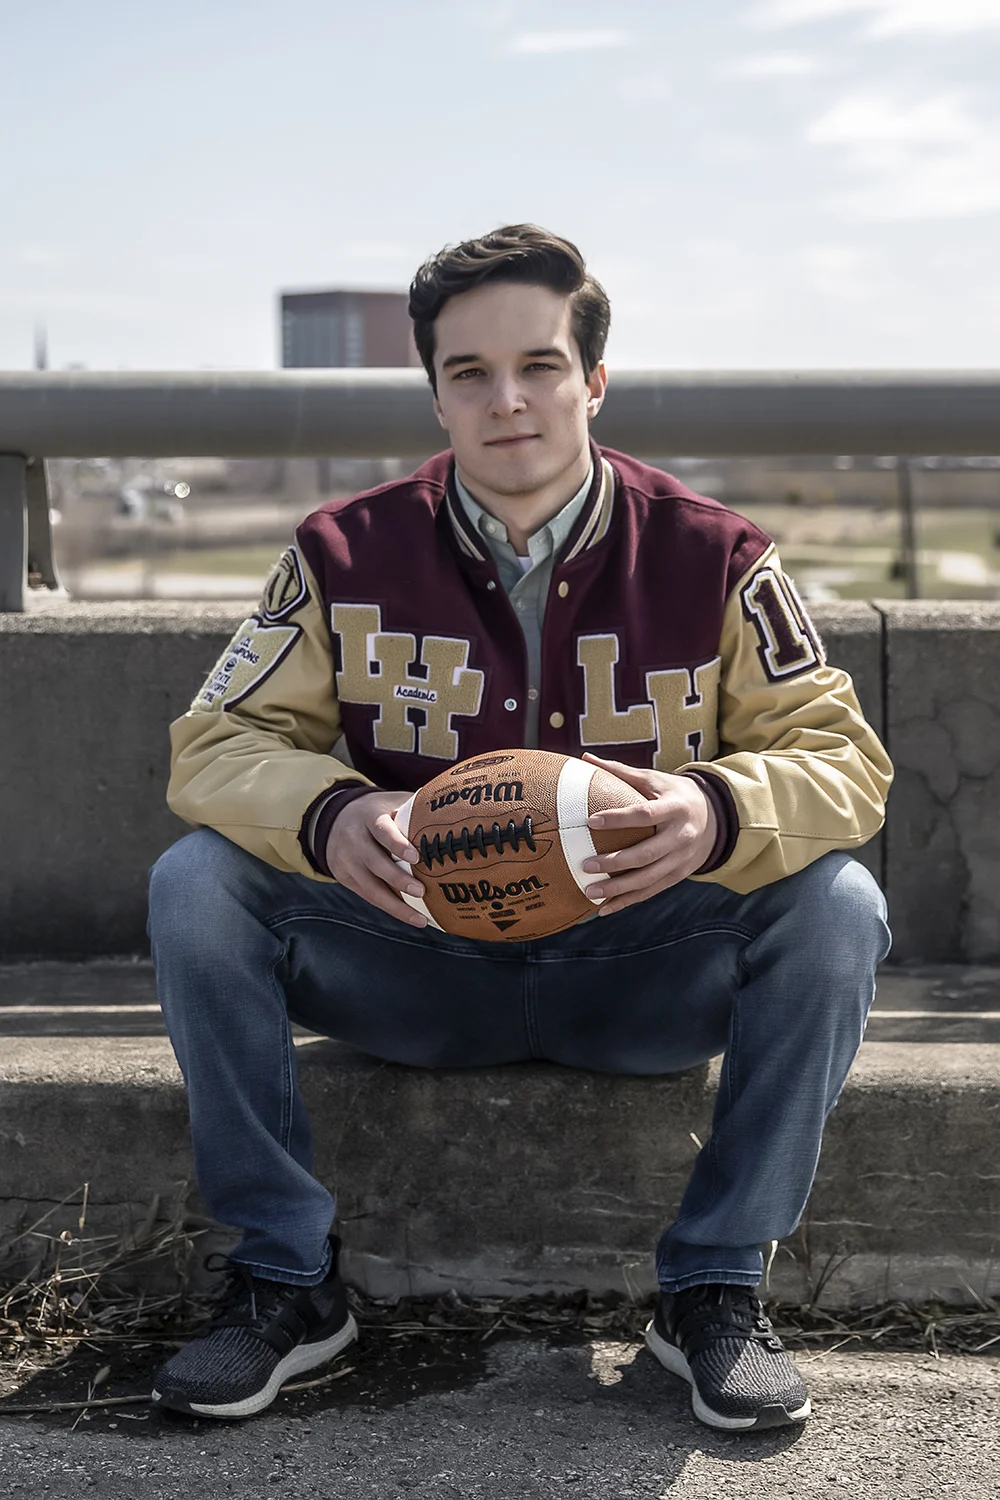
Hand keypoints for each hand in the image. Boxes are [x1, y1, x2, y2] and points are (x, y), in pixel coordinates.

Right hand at [325, 790, 427, 927]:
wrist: (333, 821)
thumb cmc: (376, 812)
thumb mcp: (390, 802)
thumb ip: (414, 808)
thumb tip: (451, 812)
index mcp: (368, 817)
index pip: (381, 830)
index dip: (397, 844)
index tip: (416, 857)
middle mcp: (354, 839)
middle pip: (374, 862)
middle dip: (398, 879)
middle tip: (422, 891)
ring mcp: (347, 861)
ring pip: (370, 887)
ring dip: (396, 906)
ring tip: (419, 919)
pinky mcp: (345, 878)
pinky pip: (368, 896)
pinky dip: (389, 907)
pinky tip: (408, 916)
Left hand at [580, 753, 717, 915]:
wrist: (716, 818)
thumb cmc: (675, 794)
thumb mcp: (655, 780)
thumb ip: (622, 772)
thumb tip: (586, 758)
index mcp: (675, 808)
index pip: (644, 815)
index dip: (618, 819)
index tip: (591, 821)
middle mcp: (681, 836)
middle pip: (646, 854)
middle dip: (615, 862)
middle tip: (586, 864)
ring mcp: (681, 859)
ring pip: (648, 879)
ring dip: (618, 889)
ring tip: (590, 892)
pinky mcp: (678, 875)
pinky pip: (651, 891)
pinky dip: (627, 901)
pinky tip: (604, 909)